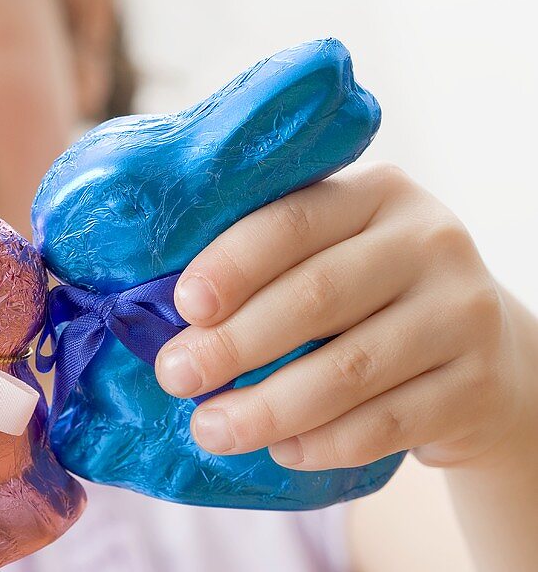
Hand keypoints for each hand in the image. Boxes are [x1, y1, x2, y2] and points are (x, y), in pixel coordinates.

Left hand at [154, 162, 528, 470]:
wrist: (485, 351)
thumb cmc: (371, 296)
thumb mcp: (337, 252)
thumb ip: (271, 261)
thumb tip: (157, 309)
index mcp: (377, 194)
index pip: (293, 222)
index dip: (231, 264)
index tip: (183, 307)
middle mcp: (429, 242)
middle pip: (316, 296)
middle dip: (234, 343)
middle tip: (175, 376)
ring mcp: (462, 313)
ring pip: (349, 369)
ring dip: (268, 406)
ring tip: (212, 428)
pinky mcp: (477, 385)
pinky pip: (388, 423)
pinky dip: (325, 442)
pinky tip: (282, 449)